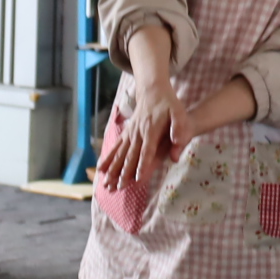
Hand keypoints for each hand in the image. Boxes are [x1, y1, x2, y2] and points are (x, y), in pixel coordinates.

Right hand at [97, 74, 186, 192]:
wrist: (152, 90)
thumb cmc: (168, 103)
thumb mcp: (179, 112)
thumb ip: (179, 127)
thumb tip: (177, 142)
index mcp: (151, 131)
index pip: (146, 152)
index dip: (142, 165)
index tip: (136, 179)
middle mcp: (138, 134)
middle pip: (129, 156)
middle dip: (123, 173)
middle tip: (117, 188)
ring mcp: (130, 134)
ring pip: (119, 154)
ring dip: (112, 170)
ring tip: (105, 183)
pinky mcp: (126, 133)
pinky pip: (115, 148)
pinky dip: (107, 159)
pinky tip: (100, 169)